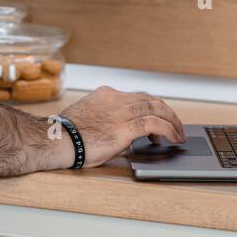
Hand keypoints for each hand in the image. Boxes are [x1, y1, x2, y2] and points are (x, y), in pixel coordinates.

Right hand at [51, 86, 186, 168]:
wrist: (57, 141)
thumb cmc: (67, 135)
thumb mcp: (89, 117)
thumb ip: (108, 118)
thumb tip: (126, 132)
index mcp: (106, 95)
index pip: (137, 96)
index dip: (151, 107)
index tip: (158, 116)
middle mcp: (115, 99)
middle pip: (150, 100)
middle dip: (166, 112)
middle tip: (175, 124)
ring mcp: (120, 112)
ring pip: (156, 109)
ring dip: (172, 121)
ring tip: (178, 133)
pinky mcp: (124, 128)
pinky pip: (154, 124)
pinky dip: (168, 129)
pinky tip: (173, 137)